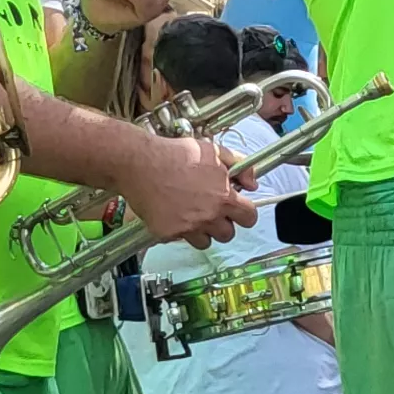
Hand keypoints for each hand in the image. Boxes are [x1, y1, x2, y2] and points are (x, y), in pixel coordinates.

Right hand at [128, 133, 259, 244]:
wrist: (140, 163)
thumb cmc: (176, 154)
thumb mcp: (214, 151)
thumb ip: (241, 166)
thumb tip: (254, 184)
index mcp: (224, 197)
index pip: (249, 217)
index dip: (245, 213)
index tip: (237, 208)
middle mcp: (209, 216)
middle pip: (228, 234)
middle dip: (223, 223)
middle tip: (211, 210)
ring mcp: (188, 227)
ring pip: (206, 242)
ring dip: (203, 231)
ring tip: (192, 214)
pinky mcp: (169, 233)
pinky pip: (182, 240)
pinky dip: (180, 231)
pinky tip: (173, 214)